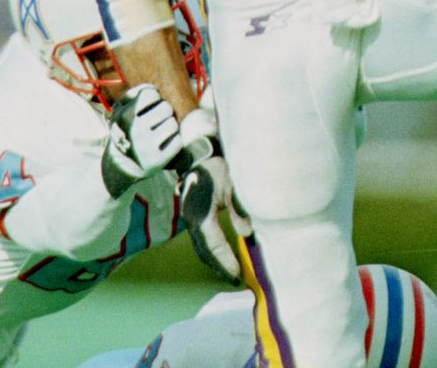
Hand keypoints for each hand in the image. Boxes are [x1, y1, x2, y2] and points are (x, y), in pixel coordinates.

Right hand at [100, 85, 182, 198]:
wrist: (121, 163)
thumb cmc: (125, 130)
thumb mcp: (119, 111)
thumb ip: (133, 94)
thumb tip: (152, 87)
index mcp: (124, 115)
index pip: (151, 94)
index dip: (154, 98)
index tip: (151, 106)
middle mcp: (134, 130)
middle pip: (166, 108)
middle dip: (164, 112)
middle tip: (158, 120)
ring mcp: (146, 146)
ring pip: (173, 124)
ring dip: (170, 126)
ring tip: (163, 131)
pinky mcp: (157, 160)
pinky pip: (178, 141)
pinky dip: (175, 141)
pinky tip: (166, 143)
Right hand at [180, 153, 249, 285]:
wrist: (200, 155)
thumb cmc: (218, 168)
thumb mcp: (233, 185)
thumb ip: (239, 209)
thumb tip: (247, 234)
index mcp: (200, 213)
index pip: (213, 244)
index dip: (225, 261)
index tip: (237, 274)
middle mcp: (191, 219)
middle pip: (204, 251)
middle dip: (219, 267)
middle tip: (236, 281)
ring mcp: (189, 219)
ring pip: (201, 248)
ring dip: (214, 262)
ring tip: (230, 274)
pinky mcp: (192, 217)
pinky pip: (201, 241)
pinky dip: (211, 252)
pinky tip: (222, 258)